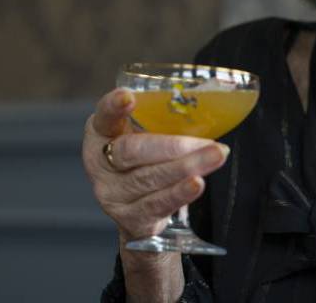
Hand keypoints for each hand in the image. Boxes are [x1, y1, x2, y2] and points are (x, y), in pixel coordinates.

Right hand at [82, 88, 228, 241]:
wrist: (138, 209)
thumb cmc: (145, 159)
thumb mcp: (144, 135)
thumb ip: (161, 120)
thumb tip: (210, 105)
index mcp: (101, 134)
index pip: (104, 117)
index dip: (113, 107)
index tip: (128, 97)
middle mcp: (100, 164)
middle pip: (131, 151)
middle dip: (172, 146)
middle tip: (208, 142)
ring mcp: (113, 194)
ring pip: (149, 178)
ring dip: (186, 167)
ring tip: (216, 156)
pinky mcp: (131, 218)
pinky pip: (158, 203)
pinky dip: (180, 192)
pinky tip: (197, 183)